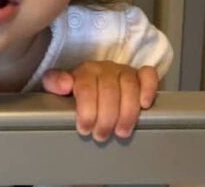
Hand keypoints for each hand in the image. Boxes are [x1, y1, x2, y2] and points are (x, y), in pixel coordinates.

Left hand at [42, 62, 157, 140]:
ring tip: (121, 131)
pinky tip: (144, 105)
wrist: (94, 81)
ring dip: (127, 112)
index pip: (87, 87)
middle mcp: (106, 68)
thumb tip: (64, 84)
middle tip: (101, 135)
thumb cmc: (78, 90)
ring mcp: (124, 71)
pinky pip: (148, 75)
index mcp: (85, 71)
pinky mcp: (140, 75)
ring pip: (130, 86)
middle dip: (106, 117)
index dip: (87, 110)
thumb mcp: (60, 87)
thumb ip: (55, 82)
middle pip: (109, 90)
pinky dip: (148, 89)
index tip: (85, 128)